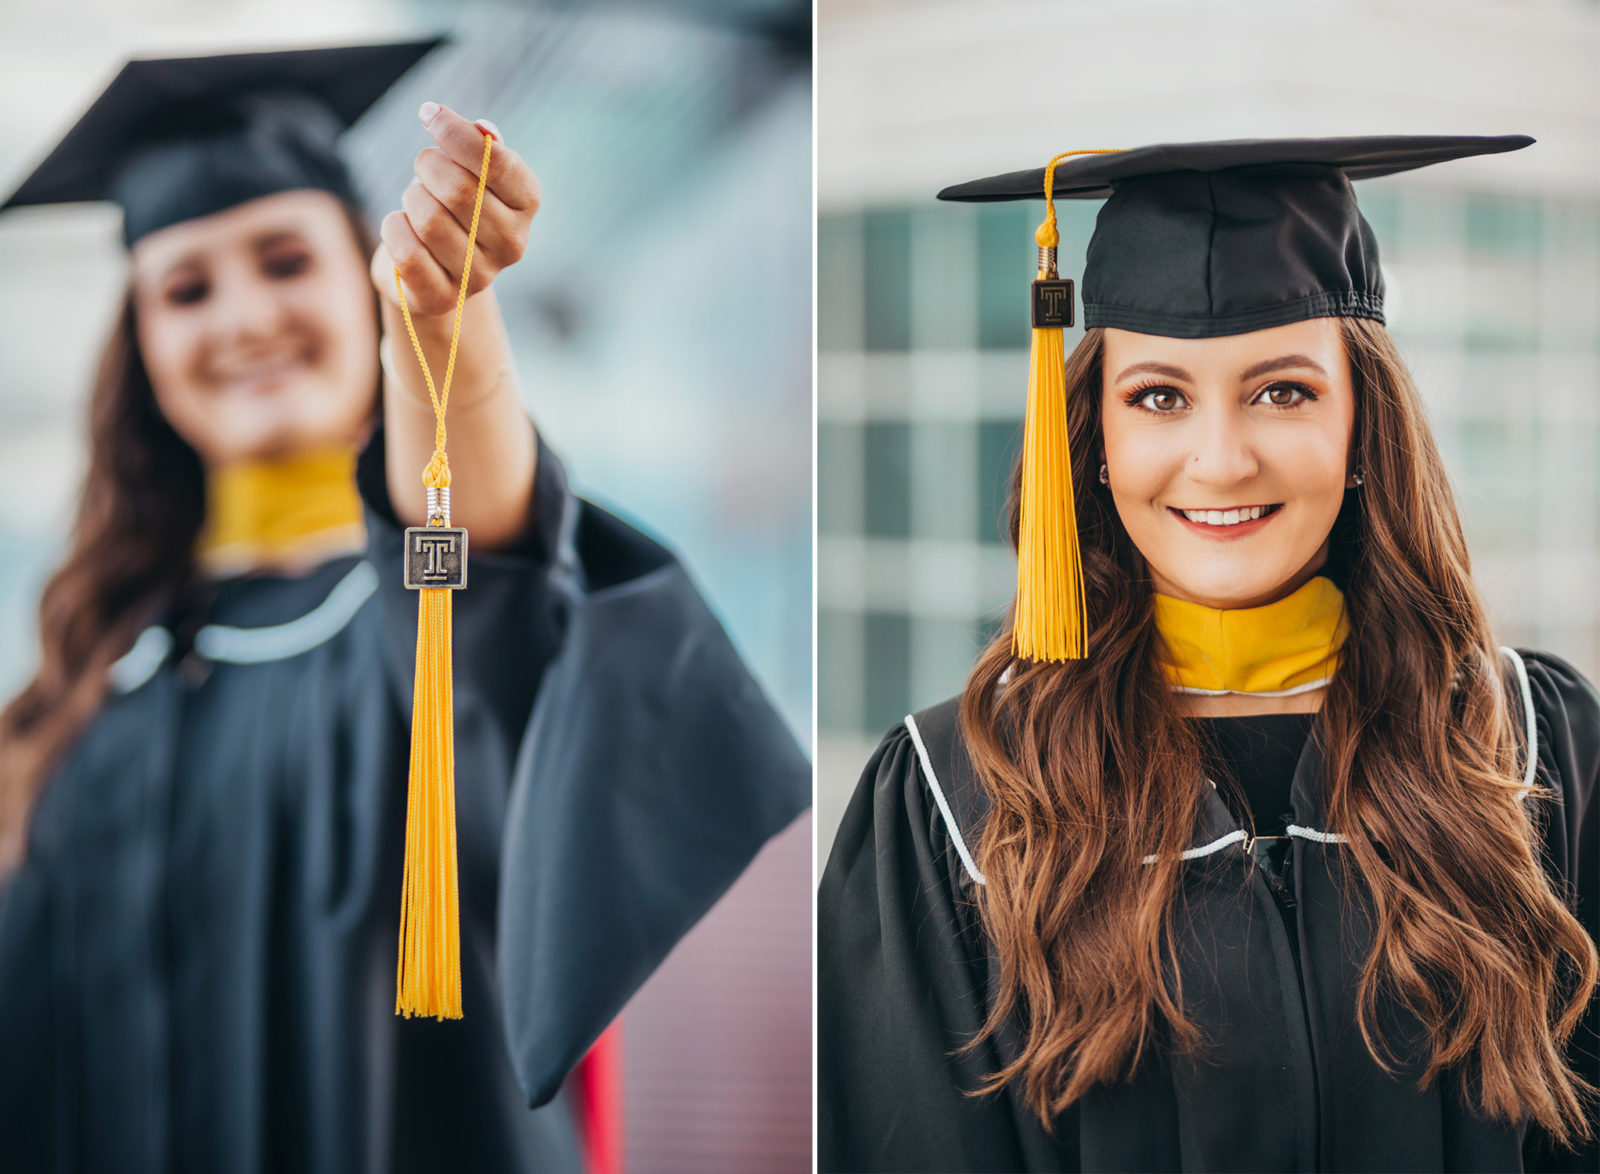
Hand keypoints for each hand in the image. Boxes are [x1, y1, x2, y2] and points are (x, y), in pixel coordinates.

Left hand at [371, 102, 542, 316]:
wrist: (432, 267)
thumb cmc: (452, 204)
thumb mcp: (470, 169)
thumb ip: (480, 145)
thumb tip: (484, 130)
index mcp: (527, 203)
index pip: (497, 162)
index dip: (455, 132)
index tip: (428, 113)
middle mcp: (513, 243)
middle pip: (459, 190)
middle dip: (427, 166)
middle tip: (423, 166)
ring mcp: (480, 276)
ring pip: (429, 219)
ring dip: (410, 198)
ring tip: (415, 201)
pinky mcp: (443, 298)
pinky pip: (408, 252)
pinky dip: (393, 228)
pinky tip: (399, 225)